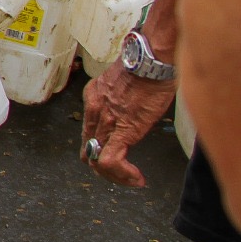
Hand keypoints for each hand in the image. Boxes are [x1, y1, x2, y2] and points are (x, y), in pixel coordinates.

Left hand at [81, 61, 178, 186]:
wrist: (152, 61)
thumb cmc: (146, 66)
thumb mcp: (125, 83)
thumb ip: (121, 99)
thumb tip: (132, 110)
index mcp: (94, 98)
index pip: (89, 132)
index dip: (100, 149)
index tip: (117, 156)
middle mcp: (94, 110)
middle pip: (89, 149)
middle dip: (104, 167)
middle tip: (122, 174)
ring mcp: (106, 121)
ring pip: (97, 160)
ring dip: (115, 175)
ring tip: (131, 180)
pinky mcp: (122, 130)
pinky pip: (111, 161)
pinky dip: (122, 175)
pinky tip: (136, 179)